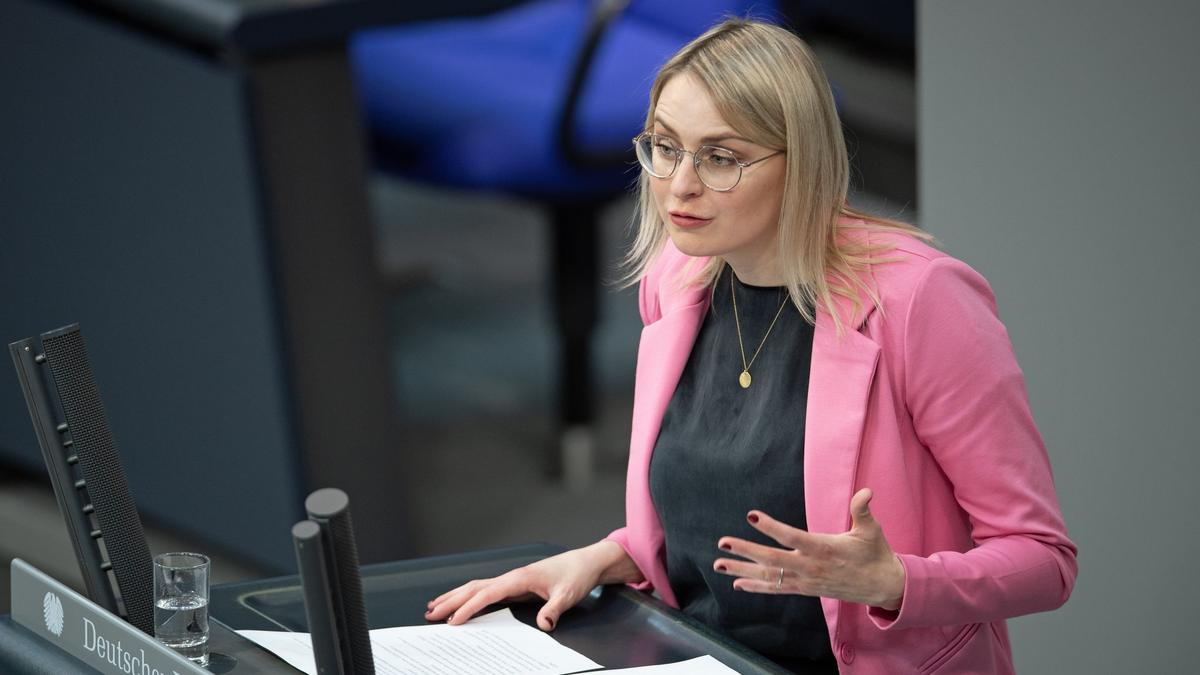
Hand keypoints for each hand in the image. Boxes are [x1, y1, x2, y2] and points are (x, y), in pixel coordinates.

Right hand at [425, 541, 640, 630]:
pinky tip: (463, 605)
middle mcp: (512, 577)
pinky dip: (470, 598)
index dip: (469, 608)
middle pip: (474, 588)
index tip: (454, 621)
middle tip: (430, 614)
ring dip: (455, 597)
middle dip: (451, 601)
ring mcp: (512, 581)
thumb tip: (544, 624)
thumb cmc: (576, 575)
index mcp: (520, 577)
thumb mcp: (568, 595)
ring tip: (435, 607)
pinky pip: (486, 592)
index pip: (488, 594)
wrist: (585, 563)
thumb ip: (554, 609)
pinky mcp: (516, 586)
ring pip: (477, 588)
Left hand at [713, 488, 904, 609]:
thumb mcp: (872, 530)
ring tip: (718, 564)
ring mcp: (806, 581)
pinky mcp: (805, 589)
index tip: (752, 515)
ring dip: (742, 570)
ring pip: (770, 577)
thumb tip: (866, 491)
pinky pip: (777, 589)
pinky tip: (737, 582)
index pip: (793, 537)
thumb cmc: (876, 554)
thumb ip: (863, 510)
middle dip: (746, 551)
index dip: (771, 527)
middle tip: (723, 542)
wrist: (883, 587)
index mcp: (825, 548)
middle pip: (773, 560)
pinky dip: (756, 586)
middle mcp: (811, 567)